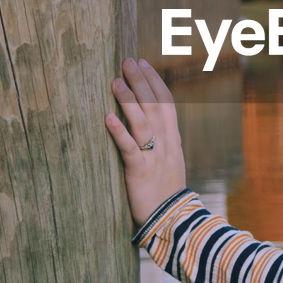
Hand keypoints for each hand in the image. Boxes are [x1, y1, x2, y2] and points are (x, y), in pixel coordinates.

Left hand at [104, 57, 187, 227]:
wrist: (174, 222)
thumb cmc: (167, 193)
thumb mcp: (170, 162)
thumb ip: (162, 141)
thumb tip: (151, 122)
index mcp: (173, 139)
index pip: (166, 103)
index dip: (155, 81)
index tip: (143, 63)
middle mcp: (165, 144)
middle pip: (154, 106)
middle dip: (141, 81)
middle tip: (127, 61)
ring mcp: (153, 157)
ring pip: (142, 122)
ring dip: (128, 100)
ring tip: (115, 81)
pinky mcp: (139, 172)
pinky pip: (130, 148)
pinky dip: (119, 132)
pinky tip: (108, 117)